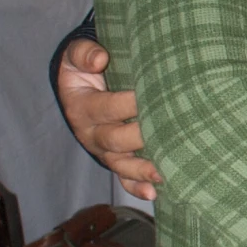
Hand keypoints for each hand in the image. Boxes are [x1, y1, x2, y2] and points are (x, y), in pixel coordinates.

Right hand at [57, 40, 162, 197]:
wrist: (78, 88)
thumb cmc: (84, 68)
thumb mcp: (75, 55)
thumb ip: (84, 52)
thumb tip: (98, 59)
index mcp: (82, 107)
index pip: (106, 108)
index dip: (128, 104)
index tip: (155, 97)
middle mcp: (91, 134)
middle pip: (115, 140)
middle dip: (141, 138)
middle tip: (171, 132)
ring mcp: (103, 151)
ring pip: (121, 165)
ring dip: (143, 171)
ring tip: (164, 173)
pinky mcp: (114, 161)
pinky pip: (123, 180)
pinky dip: (137, 188)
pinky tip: (154, 193)